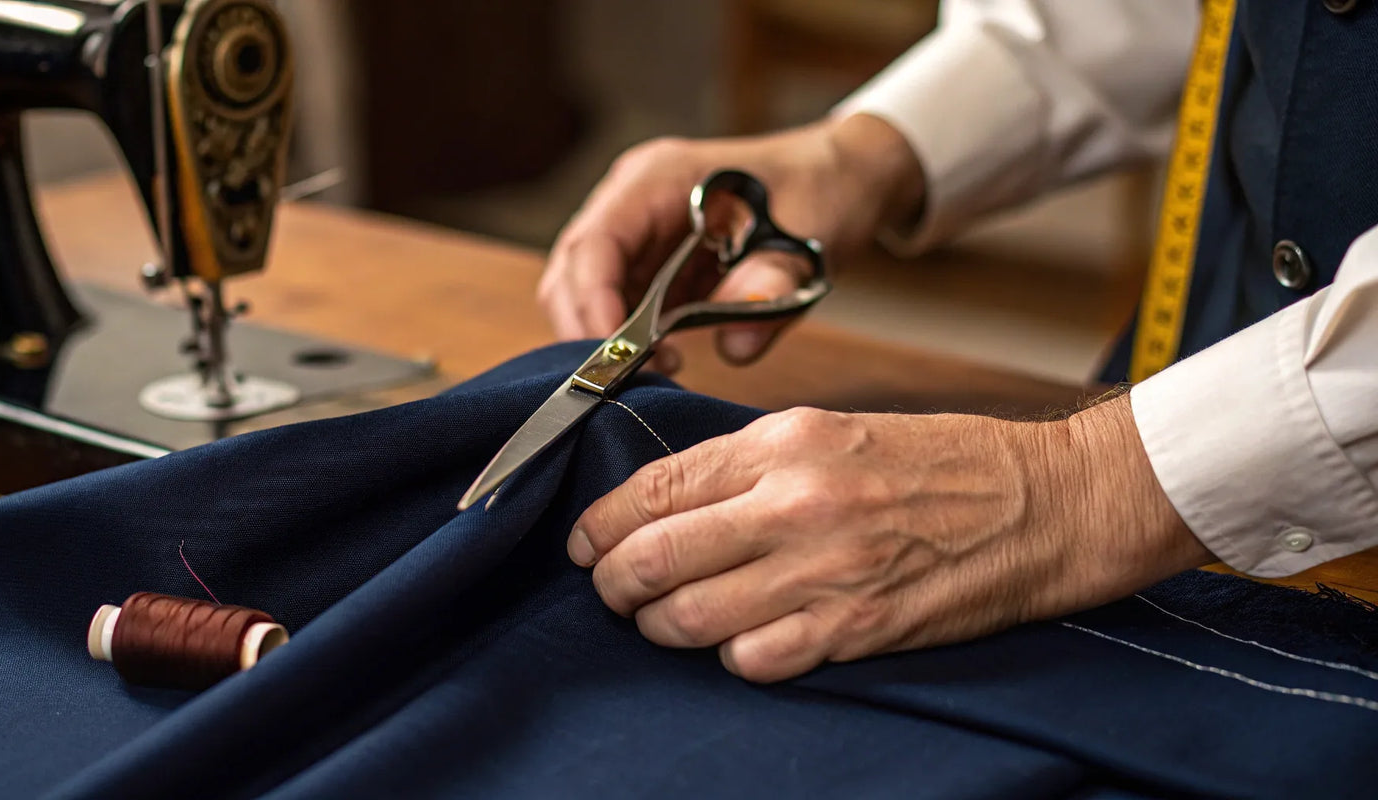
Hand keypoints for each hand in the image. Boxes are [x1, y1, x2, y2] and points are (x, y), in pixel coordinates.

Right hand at [537, 114, 924, 372]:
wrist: (842, 176)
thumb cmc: (822, 188)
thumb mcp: (810, 232)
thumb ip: (773, 282)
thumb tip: (734, 346)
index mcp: (657, 177)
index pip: (595, 242)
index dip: (594, 302)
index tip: (619, 355)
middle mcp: (632, 200)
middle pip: (573, 270)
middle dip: (590, 329)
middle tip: (632, 376)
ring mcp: (637, 231)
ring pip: (584, 292)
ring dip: (607, 338)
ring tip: (660, 368)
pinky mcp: (649, 262)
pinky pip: (617, 304)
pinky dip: (628, 338)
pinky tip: (667, 358)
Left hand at [566, 395, 1211, 682]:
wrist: (1047, 502)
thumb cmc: (944, 462)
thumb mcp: (834, 430)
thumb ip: (751, 461)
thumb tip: (670, 497)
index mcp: (784, 442)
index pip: (655, 487)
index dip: (602, 523)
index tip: (586, 542)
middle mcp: (794, 503)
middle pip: (654, 556)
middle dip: (614, 581)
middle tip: (611, 590)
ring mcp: (824, 570)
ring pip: (690, 616)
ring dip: (661, 626)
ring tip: (663, 621)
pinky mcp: (856, 629)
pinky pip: (754, 660)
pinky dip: (731, 657)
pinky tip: (739, 643)